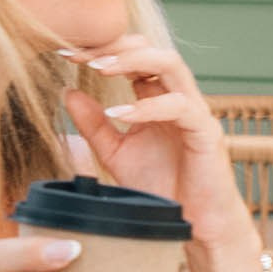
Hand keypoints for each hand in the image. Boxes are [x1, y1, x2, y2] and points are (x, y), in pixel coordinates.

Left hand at [59, 34, 261, 271]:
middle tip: (81, 55)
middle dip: (114, 46)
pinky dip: (147, 107)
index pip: (132, 55)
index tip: (66, 54)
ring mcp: (194, 110)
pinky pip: (180, 106)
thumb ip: (93, 124)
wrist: (191, 225)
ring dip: (133, 62)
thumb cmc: (160, 187)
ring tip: (100, 69)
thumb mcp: (115, 153)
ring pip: (170, 64)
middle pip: (151, 48)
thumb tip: (68, 92)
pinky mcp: (206, 131)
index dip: (100, 49)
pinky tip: (119, 113)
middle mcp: (176, 95)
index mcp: (156, 96)